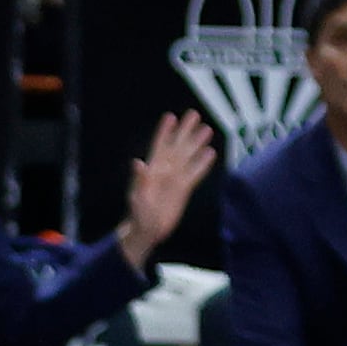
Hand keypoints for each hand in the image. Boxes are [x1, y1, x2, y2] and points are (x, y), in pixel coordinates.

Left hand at [116, 109, 215, 261]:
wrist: (148, 231)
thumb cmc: (138, 215)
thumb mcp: (136, 198)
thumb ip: (139, 180)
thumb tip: (138, 162)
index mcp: (152, 170)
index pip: (159, 146)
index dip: (164, 132)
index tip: (170, 117)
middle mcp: (165, 171)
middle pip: (177, 146)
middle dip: (185, 130)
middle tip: (194, 114)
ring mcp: (175, 179)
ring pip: (188, 156)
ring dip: (196, 143)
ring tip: (206, 128)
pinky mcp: (184, 189)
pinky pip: (196, 173)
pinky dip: (203, 163)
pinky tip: (210, 153)